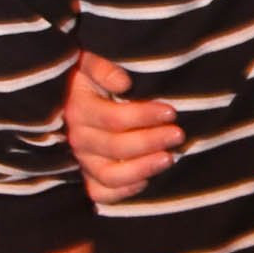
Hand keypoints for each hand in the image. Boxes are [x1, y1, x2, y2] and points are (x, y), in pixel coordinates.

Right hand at [65, 51, 182, 203]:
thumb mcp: (89, 59)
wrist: (74, 90)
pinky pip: (100, 193)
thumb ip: (101, 67)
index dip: (144, 117)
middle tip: (178, 134)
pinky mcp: (89, 174)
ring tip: (168, 159)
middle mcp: (78, 138)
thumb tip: (123, 82)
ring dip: (141, 169)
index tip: (171, 111)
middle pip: (116, 147)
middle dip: (151, 141)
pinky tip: (145, 181)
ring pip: (109, 175)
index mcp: (79, 109)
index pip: (114, 119)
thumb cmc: (90, 73)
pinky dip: (122, 192)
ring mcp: (83, 159)